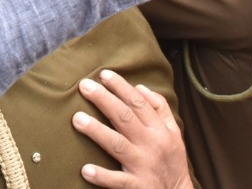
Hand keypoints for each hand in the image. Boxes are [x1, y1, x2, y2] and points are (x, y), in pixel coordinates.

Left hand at [72, 70, 192, 188]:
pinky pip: (118, 181)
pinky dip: (102, 176)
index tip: (103, 74)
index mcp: (160, 131)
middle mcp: (152, 145)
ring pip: (118, 145)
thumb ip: (160, 109)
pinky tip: (86, 169)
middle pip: (125, 118)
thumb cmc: (172, 162)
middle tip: (84, 86)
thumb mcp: (174, 134)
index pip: (138, 104)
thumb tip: (140, 88)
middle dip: (104, 100)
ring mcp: (143, 166)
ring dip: (97, 131)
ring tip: (77, 119)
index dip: (121, 87)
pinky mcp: (137, 186)